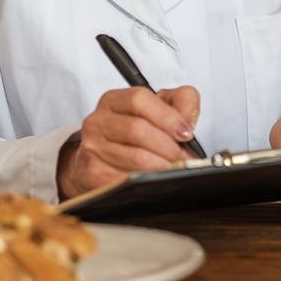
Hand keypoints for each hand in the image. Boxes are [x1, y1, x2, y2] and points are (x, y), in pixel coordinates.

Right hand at [56, 86, 199, 199]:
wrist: (103, 157)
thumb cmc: (135, 130)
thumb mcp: (161, 106)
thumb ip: (182, 100)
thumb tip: (188, 118)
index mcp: (114, 100)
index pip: (139, 100)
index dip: (167, 117)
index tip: (186, 132)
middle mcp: (98, 121)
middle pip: (138, 130)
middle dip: (168, 146)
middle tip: (184, 156)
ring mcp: (92, 148)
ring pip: (135, 157)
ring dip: (162, 165)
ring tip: (175, 167)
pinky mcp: (92, 173)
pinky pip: (125, 179)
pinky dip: (147, 181)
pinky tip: (156, 179)